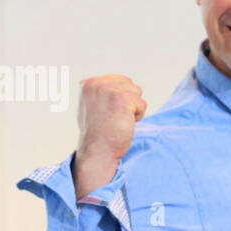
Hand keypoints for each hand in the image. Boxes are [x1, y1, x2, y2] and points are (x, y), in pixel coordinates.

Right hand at [74, 75, 147, 197]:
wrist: (97, 150)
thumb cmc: (98, 133)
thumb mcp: (92, 106)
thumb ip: (102, 92)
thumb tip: (122, 84)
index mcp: (88, 84)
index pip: (119, 79)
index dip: (121, 97)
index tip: (109, 112)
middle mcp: (97, 85)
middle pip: (130, 84)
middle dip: (129, 101)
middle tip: (115, 117)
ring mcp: (109, 91)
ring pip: (137, 93)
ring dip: (134, 108)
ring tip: (119, 120)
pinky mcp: (122, 100)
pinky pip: (142, 104)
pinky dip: (138, 116)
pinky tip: (125, 124)